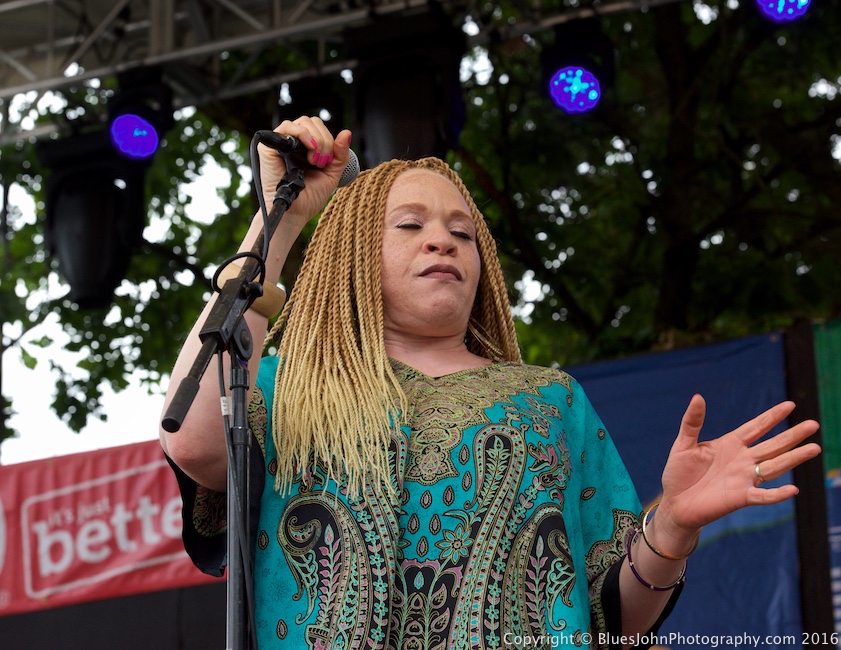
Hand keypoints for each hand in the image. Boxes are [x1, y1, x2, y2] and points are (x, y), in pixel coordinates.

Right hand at [257, 115, 352, 230]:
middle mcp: (294, 143)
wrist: (296, 211)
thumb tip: (347, 132)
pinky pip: (286, 126)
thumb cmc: (310, 196)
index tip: (328, 161)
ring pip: (302, 122)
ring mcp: (281, 143)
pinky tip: (309, 146)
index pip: (320, 128)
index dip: (329, 140)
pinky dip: (301, 132)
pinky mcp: (269, 146)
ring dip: (315, 138)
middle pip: (312, 122)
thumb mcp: (332, 173)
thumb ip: (340, 154)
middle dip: (324, 140)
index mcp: (307, 147)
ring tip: (314, 160)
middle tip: (321, 162)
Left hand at [652, 395, 820, 554]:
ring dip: (793, 458)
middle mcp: (742, 460)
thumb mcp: (683, 444)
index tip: (790, 405)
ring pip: (774, 466)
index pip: (756, 427)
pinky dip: (777, 494)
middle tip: (814, 424)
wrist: (675, 503)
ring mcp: (744, 479)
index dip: (772, 417)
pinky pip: (763, 496)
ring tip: (814, 448)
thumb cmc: (679, 473)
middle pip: (772, 445)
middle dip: (792, 435)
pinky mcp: (740, 498)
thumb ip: (692, 422)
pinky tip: (793, 489)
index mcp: (730, 444)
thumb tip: (698, 396)